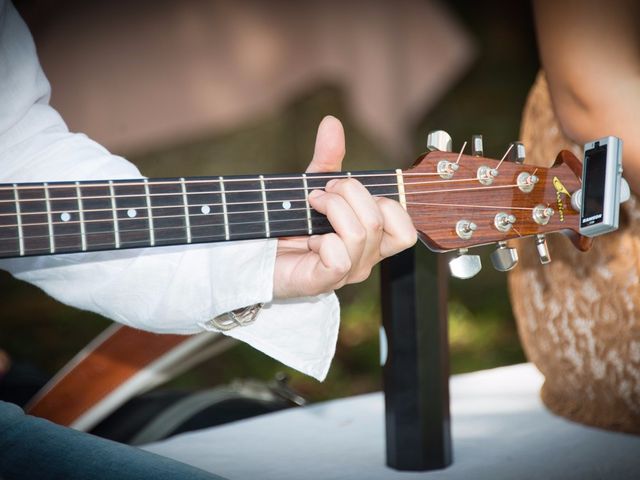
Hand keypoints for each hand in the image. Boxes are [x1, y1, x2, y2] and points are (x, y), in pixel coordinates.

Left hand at [273, 116, 416, 297]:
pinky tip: (309, 240)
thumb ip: (328, 159)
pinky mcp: (323, 282)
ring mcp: (346, 273)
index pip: (406, 229)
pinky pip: (339, 259)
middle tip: (320, 193)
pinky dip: (323, 241)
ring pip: (361, 234)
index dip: (386, 202)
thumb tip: (332, 122)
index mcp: (372, 240)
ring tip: (311, 207)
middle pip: (379, 221)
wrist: (256, 252)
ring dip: (332, 210)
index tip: (348, 189)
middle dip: (348, 193)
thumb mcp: (313, 185)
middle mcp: (365, 259)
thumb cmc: (290, 223)